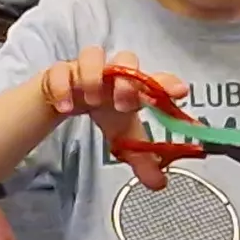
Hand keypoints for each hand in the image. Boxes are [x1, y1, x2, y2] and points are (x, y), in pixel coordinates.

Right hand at [42, 49, 189, 185]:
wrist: (69, 98)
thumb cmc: (105, 110)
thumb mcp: (123, 137)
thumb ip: (142, 160)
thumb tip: (159, 183)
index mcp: (134, 85)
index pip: (156, 80)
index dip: (168, 84)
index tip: (180, 93)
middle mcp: (113, 72)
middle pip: (126, 60)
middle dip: (128, 80)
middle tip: (124, 105)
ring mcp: (86, 68)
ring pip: (92, 55)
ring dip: (94, 76)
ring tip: (92, 102)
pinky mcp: (60, 72)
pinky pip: (60, 71)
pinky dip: (62, 87)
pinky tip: (64, 108)